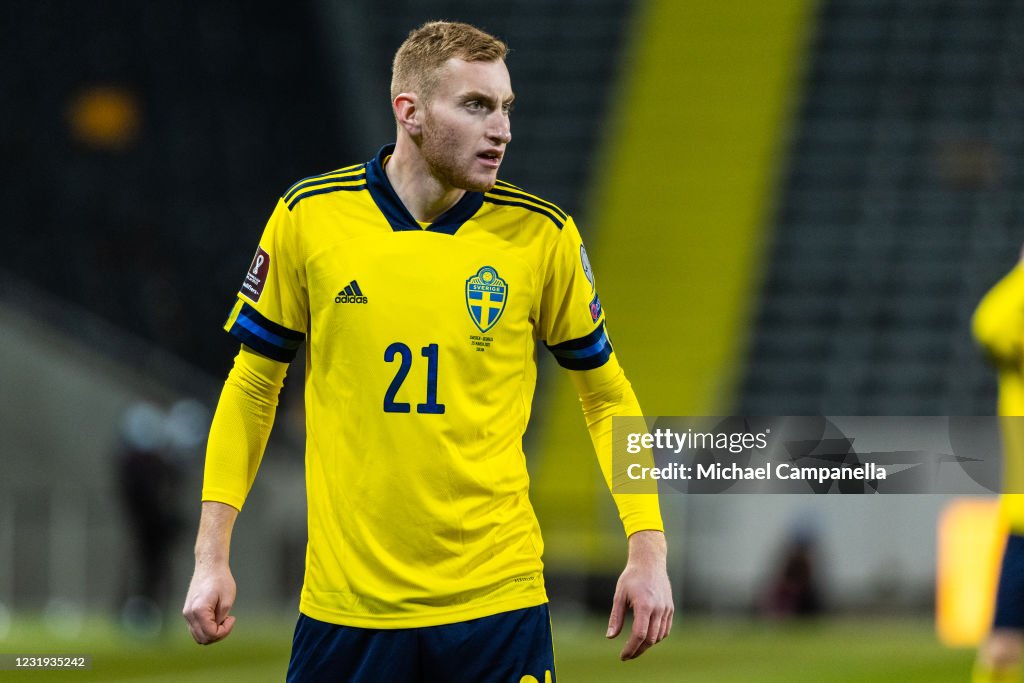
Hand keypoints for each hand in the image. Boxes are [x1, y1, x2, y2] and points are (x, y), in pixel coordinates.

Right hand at [182, 561, 236, 644]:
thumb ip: (221, 618)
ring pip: (198, 635)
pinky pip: (196, 628)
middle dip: (218, 635)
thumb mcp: (227, 600)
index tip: (232, 618)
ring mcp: (187, 613)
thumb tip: (216, 629)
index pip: (210, 634)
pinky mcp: (188, 611)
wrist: (209, 565)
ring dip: (212, 633)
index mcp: (199, 611)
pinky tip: (216, 617)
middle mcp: (189, 614)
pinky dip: (206, 628)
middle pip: (202, 639)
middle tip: (228, 622)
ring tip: (223, 619)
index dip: (224, 631)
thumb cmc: (220, 579)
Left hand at [606, 530, 673, 659]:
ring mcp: (666, 609)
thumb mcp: (619, 595)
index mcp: (644, 605)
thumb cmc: (631, 577)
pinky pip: (665, 629)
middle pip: (650, 639)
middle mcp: (658, 608)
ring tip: (635, 647)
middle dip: (638, 650)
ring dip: (647, 645)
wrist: (650, 562)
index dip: (631, 648)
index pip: (639, 634)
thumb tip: (610, 637)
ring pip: (659, 636)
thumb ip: (615, 617)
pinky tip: (646, 638)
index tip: (623, 656)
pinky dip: (657, 637)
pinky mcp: (670, 608)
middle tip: (627, 655)